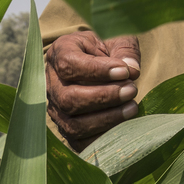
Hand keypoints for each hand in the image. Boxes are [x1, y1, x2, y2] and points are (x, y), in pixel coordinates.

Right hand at [45, 32, 140, 150]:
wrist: (102, 66)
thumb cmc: (108, 50)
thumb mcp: (117, 41)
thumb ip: (125, 51)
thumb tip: (133, 70)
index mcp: (60, 53)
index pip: (69, 65)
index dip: (97, 70)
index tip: (125, 71)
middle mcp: (51, 83)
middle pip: (68, 98)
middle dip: (104, 97)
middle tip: (131, 90)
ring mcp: (56, 109)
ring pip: (72, 124)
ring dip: (106, 119)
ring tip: (132, 107)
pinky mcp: (66, 129)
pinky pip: (79, 142)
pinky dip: (103, 138)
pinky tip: (125, 126)